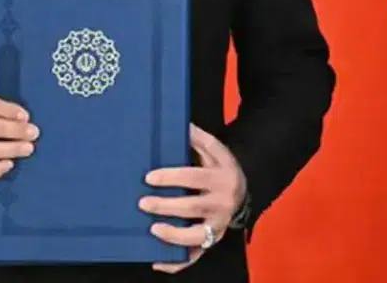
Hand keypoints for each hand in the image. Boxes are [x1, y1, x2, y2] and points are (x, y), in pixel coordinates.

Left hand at [140, 124, 246, 273]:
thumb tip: (180, 124)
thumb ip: (199, 139)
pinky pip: (195, 257)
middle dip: (165, 206)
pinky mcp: (212, 241)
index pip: (194, 177)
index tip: (149, 178)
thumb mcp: (216, 151)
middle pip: (192, 207)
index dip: (171, 177)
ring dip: (173, 235)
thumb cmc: (222, 169)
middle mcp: (222, 204)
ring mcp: (218, 225)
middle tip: (142, 203)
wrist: (244, 191)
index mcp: (222, 178)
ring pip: (196, 237)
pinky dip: (176, 263)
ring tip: (152, 229)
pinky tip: (156, 261)